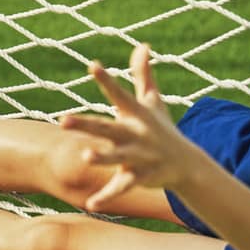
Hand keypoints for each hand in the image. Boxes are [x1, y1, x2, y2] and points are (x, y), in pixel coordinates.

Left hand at [59, 44, 201, 208]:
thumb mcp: (153, 101)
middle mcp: (135, 135)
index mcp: (135, 115)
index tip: (92, 65)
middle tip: (62, 120)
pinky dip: (107, 196)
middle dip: (86, 124)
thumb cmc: (161, 128)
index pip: (118, 94)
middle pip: (107, 128)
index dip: (106, 80)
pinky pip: (120, 187)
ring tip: (83, 156)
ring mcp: (138, 157)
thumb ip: (143, 75)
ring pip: (116, 157)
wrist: (186, 164)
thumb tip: (142, 45)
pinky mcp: (138, 177)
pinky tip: (90, 203)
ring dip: (101, 157)